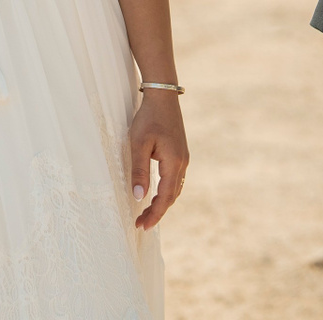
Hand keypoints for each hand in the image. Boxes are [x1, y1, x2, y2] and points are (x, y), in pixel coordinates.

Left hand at [129, 89, 188, 229]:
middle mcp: (182, 163)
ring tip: (146, 212)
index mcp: (173, 163)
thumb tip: (139, 197)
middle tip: (141, 224)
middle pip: (172, 196)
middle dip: (157, 212)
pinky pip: (175, 179)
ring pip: (175, 189)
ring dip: (162, 202)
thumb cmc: (148, 118)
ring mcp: (183, 158)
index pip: (165, 197)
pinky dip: (166, 191)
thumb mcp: (138, 144)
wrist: (163, 96)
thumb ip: (139, 171)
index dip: (154, 214)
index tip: (142, 226)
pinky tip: (156, 193)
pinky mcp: (180, 153)